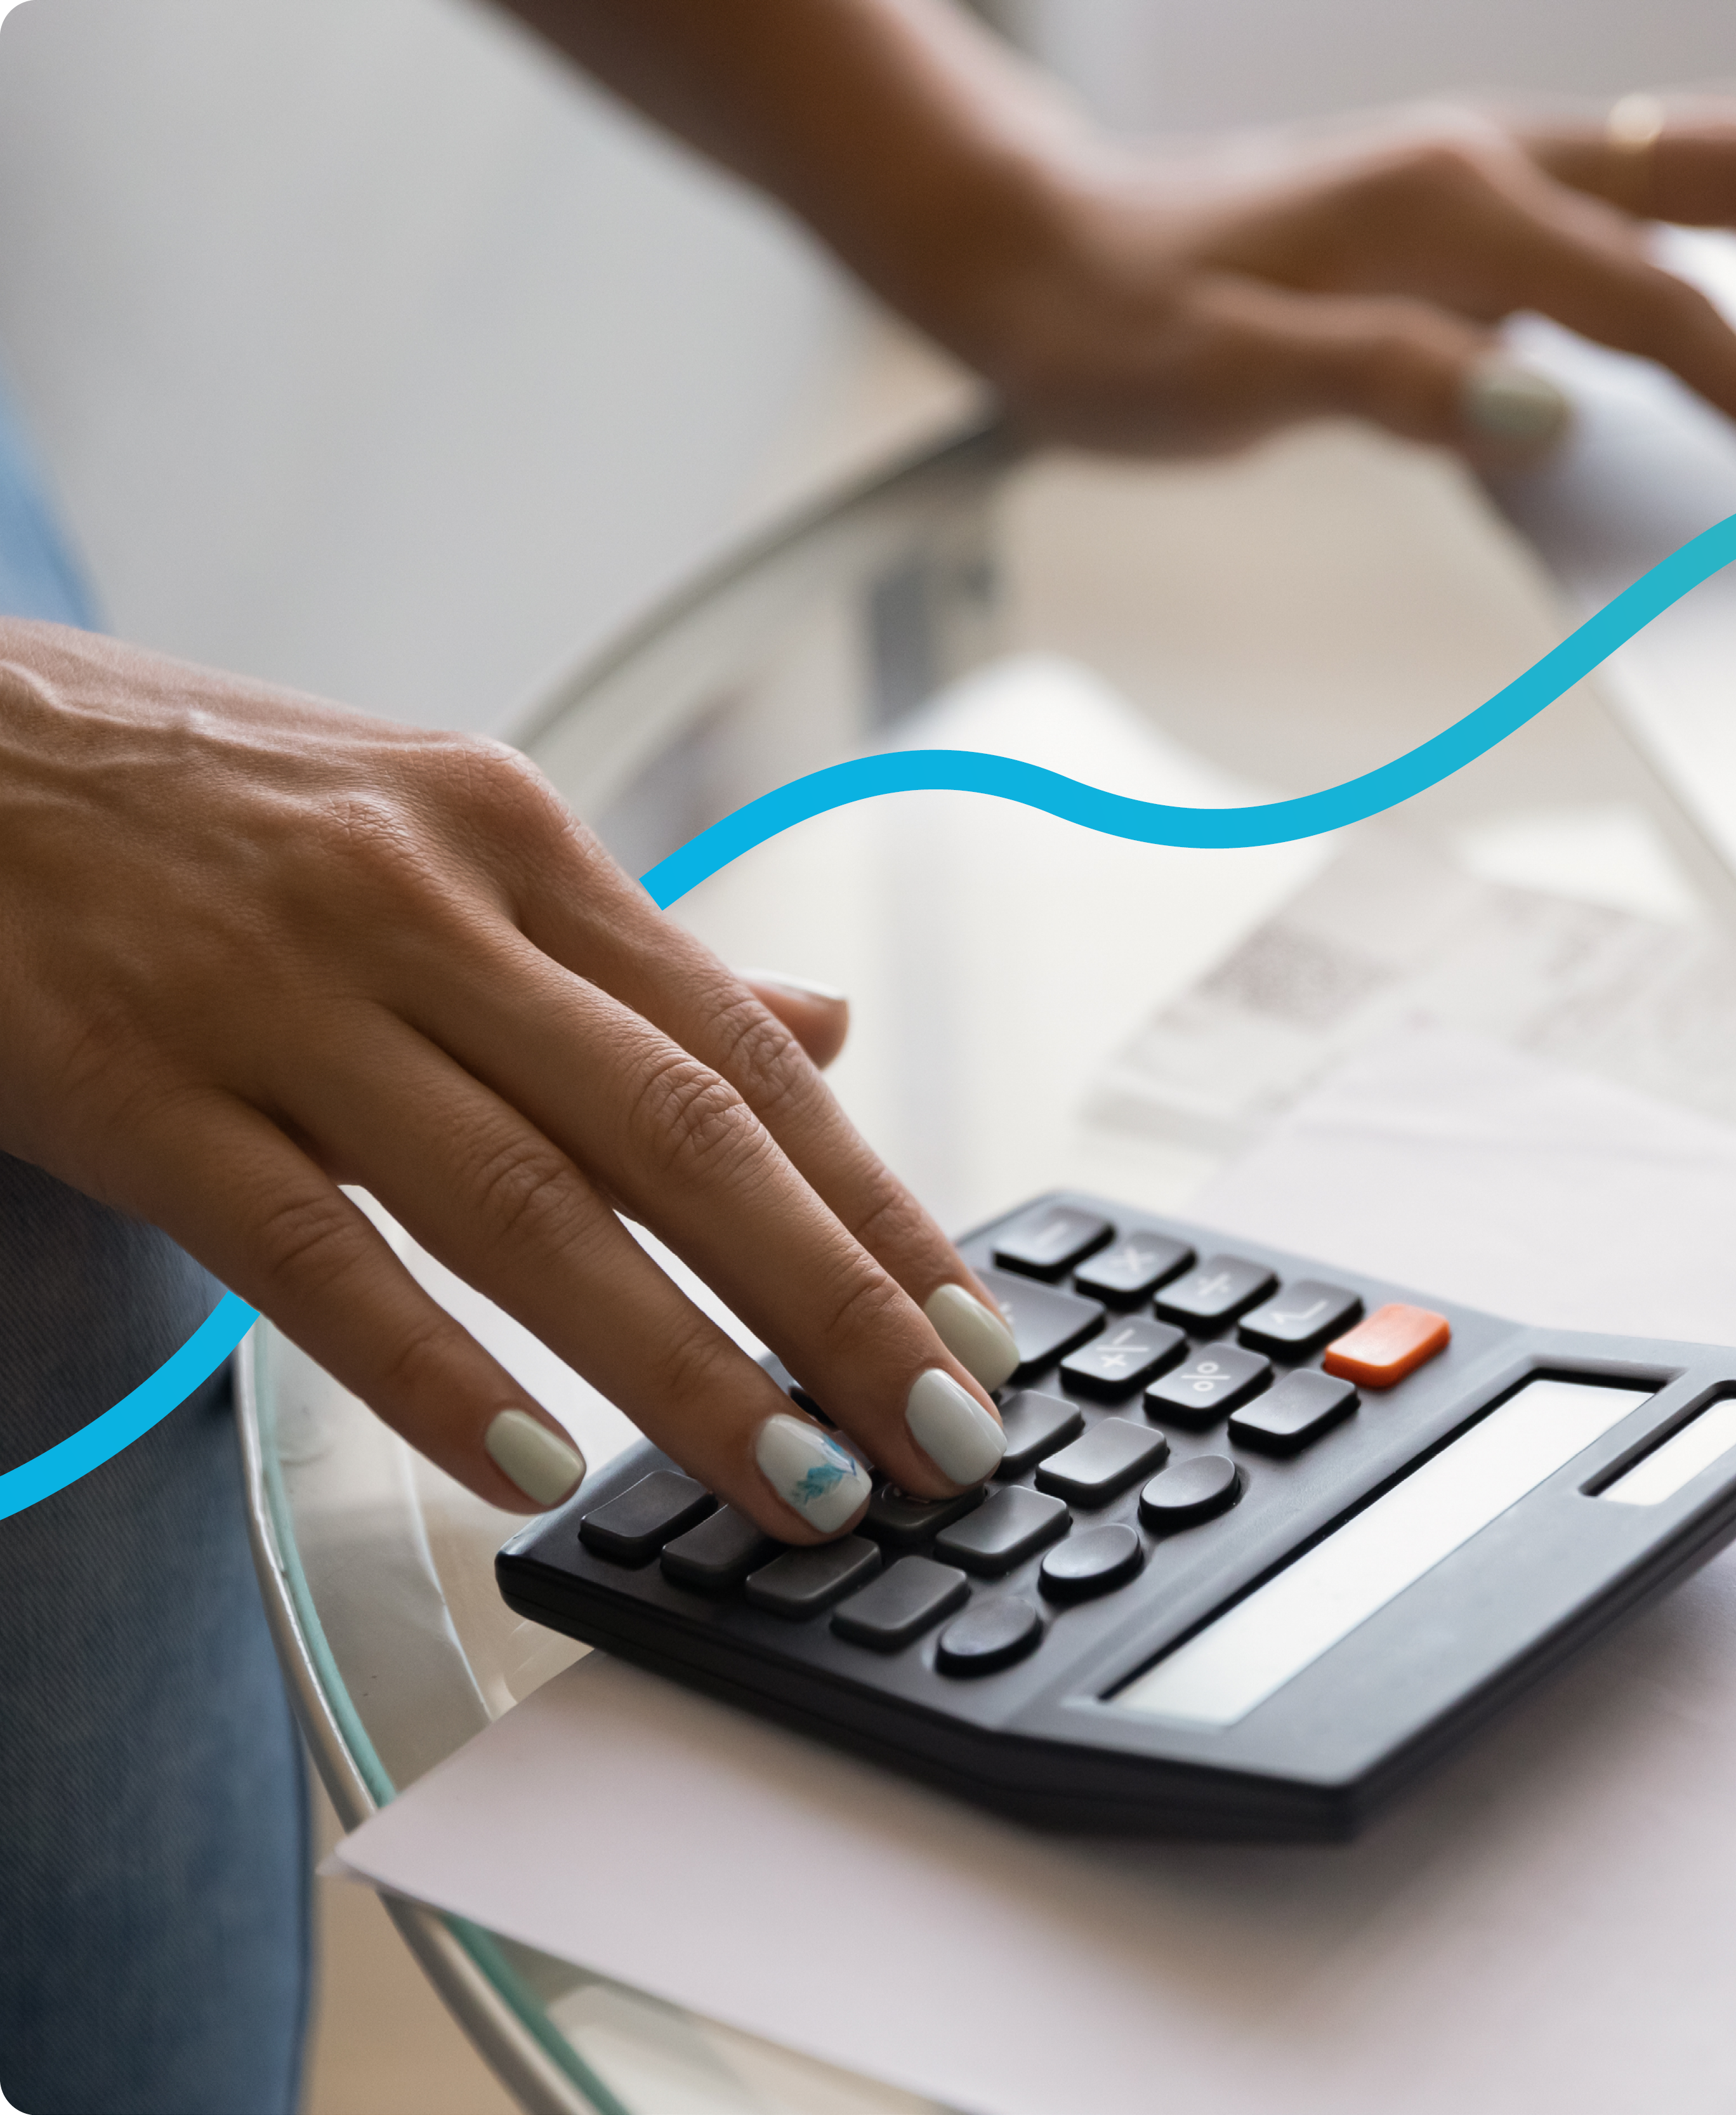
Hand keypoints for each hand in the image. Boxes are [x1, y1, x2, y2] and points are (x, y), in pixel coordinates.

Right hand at [0, 621, 1019, 1534]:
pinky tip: (540, 1469)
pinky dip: (435, 1371)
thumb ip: (630, 959)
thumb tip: (820, 1026)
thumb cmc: (196, 803)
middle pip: (682, 1133)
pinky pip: (311, 1251)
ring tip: (802, 1485)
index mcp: (519, 842)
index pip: (747, 1054)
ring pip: (529, 1201)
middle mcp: (427, 903)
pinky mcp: (133, 1078)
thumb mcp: (441, 831)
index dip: (879, 1206)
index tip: (978, 1335)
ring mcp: (281, 991)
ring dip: (685, 1365)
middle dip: (837, 1304)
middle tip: (946, 1441)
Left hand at [907, 89, 1735, 484]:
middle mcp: (1502, 164)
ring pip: (1735, 159)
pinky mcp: (1498, 195)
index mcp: (1454, 215)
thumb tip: (1538, 413)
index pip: (1668, 313)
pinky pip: (1678, 186)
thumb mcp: (1219, 379)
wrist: (1038, 249)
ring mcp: (1508, 167)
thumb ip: (1381, 382)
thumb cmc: (1117, 325)